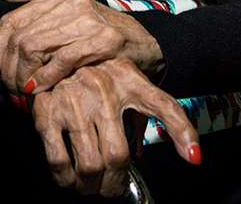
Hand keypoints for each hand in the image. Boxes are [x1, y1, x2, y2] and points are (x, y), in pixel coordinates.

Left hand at [0, 0, 163, 95]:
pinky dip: (44, 79)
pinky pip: (60, 60)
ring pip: (35, 47)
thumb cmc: (102, 33)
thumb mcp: (70, 12)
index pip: (11, 20)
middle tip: (10, 92)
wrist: (145, 44)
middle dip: (9, 70)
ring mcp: (87, 19)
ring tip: (22, 94)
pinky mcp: (103, 39)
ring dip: (23, 77)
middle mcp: (70, 2)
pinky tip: (38, 90)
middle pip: (20, 37)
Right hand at [29, 56, 199, 196]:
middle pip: (117, 156)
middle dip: (114, 184)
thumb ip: (153, 115)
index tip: (194, 156)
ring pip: (88, 164)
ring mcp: (73, 102)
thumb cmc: (100, 72)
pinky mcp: (46, 112)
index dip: (183, 132)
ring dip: (90, 186)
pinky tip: (69, 179)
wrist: (53, 50)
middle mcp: (103, 91)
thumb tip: (179, 152)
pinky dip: (65, 178)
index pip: (165, 107)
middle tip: (111, 190)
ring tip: (91, 188)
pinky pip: (58, 158)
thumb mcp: (132, 83)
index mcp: (130, 81)